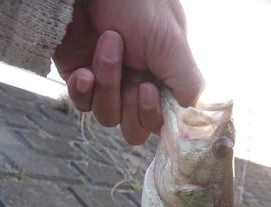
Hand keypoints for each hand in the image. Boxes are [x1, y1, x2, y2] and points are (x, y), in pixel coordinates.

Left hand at [53, 0, 203, 144]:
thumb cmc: (140, 5)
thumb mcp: (174, 45)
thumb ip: (188, 85)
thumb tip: (189, 115)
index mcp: (161, 81)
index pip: (159, 124)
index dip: (151, 116)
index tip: (148, 88)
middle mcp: (135, 87)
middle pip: (133, 131)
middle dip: (130, 107)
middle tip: (133, 77)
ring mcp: (107, 84)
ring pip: (107, 116)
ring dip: (108, 83)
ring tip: (108, 43)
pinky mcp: (80, 79)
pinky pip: (81, 103)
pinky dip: (83, 90)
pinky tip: (84, 70)